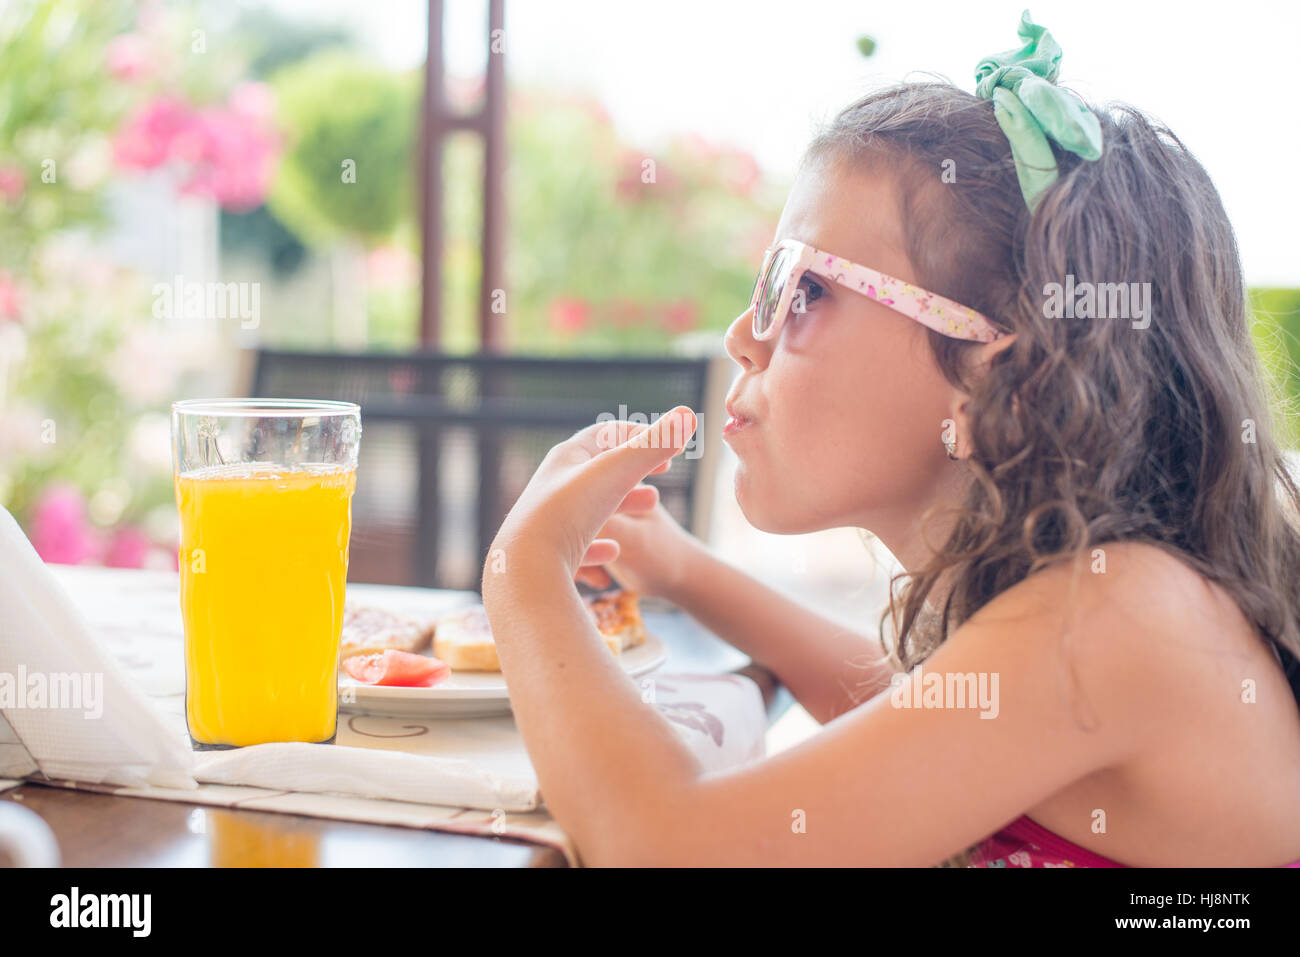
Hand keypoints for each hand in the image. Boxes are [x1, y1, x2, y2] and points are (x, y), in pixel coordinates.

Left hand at [484, 406, 697, 584]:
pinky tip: (614, 552)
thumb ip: (654, 445)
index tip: (669, 453)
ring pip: (590, 508)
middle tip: (660, 484)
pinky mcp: (547, 556)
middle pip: (598, 472)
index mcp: (566, 459)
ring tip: (649, 514)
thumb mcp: (617, 473)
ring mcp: (548, 522)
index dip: (640, 438)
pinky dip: (600, 546)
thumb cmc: (570, 512)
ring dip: (622, 507)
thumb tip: (688, 414)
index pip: (605, 435)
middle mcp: (553, 486)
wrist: (526, 569)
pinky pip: (576, 547)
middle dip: (633, 475)